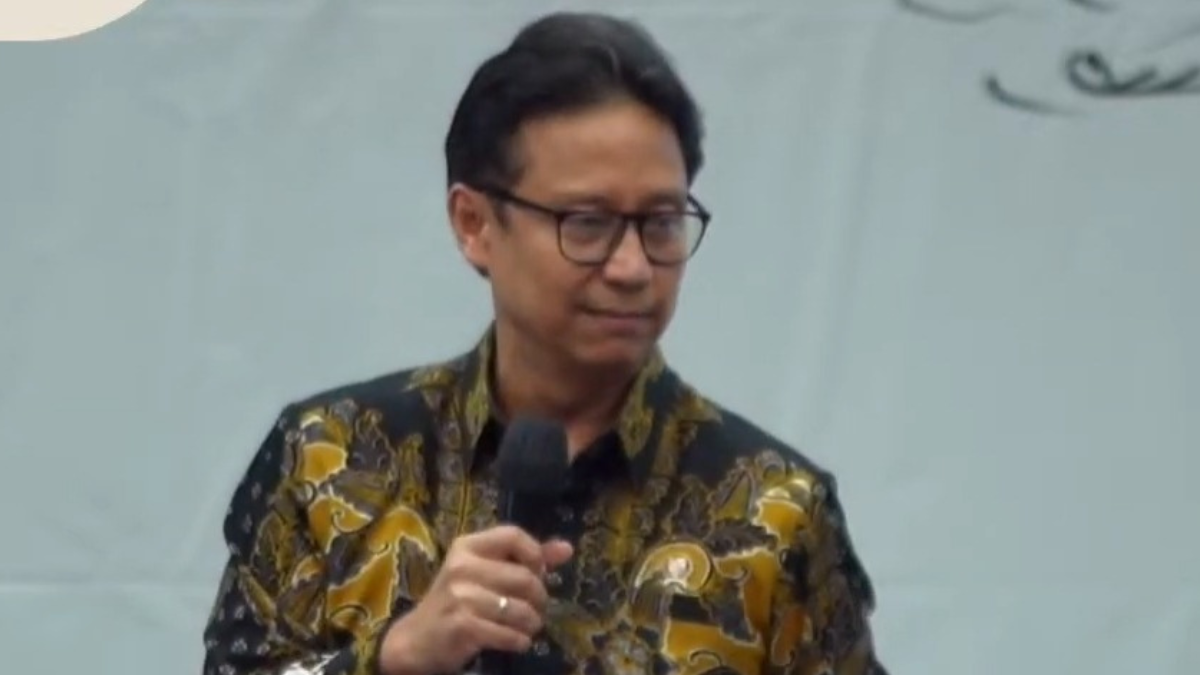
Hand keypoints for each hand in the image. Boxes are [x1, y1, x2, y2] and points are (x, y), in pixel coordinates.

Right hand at [377, 525, 573, 674]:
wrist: (418, 639)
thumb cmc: (458, 601)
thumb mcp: (486, 573)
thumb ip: (526, 559)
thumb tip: (567, 549)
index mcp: (467, 546)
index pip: (514, 535)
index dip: (535, 554)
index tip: (538, 572)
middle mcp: (462, 566)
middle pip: (525, 577)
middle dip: (540, 598)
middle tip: (536, 609)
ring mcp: (460, 596)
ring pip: (520, 609)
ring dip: (532, 623)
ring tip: (527, 627)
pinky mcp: (462, 625)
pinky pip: (509, 634)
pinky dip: (520, 641)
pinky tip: (517, 641)